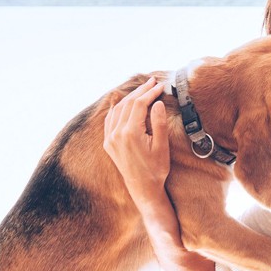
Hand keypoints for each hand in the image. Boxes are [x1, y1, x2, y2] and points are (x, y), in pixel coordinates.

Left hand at [104, 77, 169, 208]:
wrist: (143, 188)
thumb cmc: (156, 169)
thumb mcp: (162, 146)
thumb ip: (159, 123)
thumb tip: (157, 102)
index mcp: (130, 133)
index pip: (139, 104)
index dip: (150, 93)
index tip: (160, 86)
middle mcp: (116, 134)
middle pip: (128, 103)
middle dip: (141, 91)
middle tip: (153, 82)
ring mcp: (110, 138)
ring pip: (118, 109)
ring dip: (130, 97)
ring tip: (142, 89)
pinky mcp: (108, 143)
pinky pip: (110, 119)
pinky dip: (117, 108)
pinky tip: (123, 102)